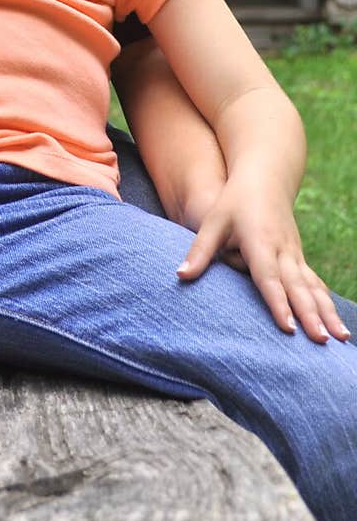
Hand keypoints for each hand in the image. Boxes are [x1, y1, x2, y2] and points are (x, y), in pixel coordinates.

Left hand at [176, 177, 350, 342]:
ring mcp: (295, 254)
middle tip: (320, 341)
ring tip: (340, 339)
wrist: (264, 179)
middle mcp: (283, 251)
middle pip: (298, 288)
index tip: (287, 328)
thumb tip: (180, 276)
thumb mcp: (213, 221)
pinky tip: (336, 325)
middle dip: (310, 316)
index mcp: (260, 242)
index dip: (278, 303)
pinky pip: (317, 284)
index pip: (269, 278)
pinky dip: (328, 304)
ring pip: (314, 288)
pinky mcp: (300, 258)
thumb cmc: (234, 201)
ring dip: (328, 314)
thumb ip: (200, 250)